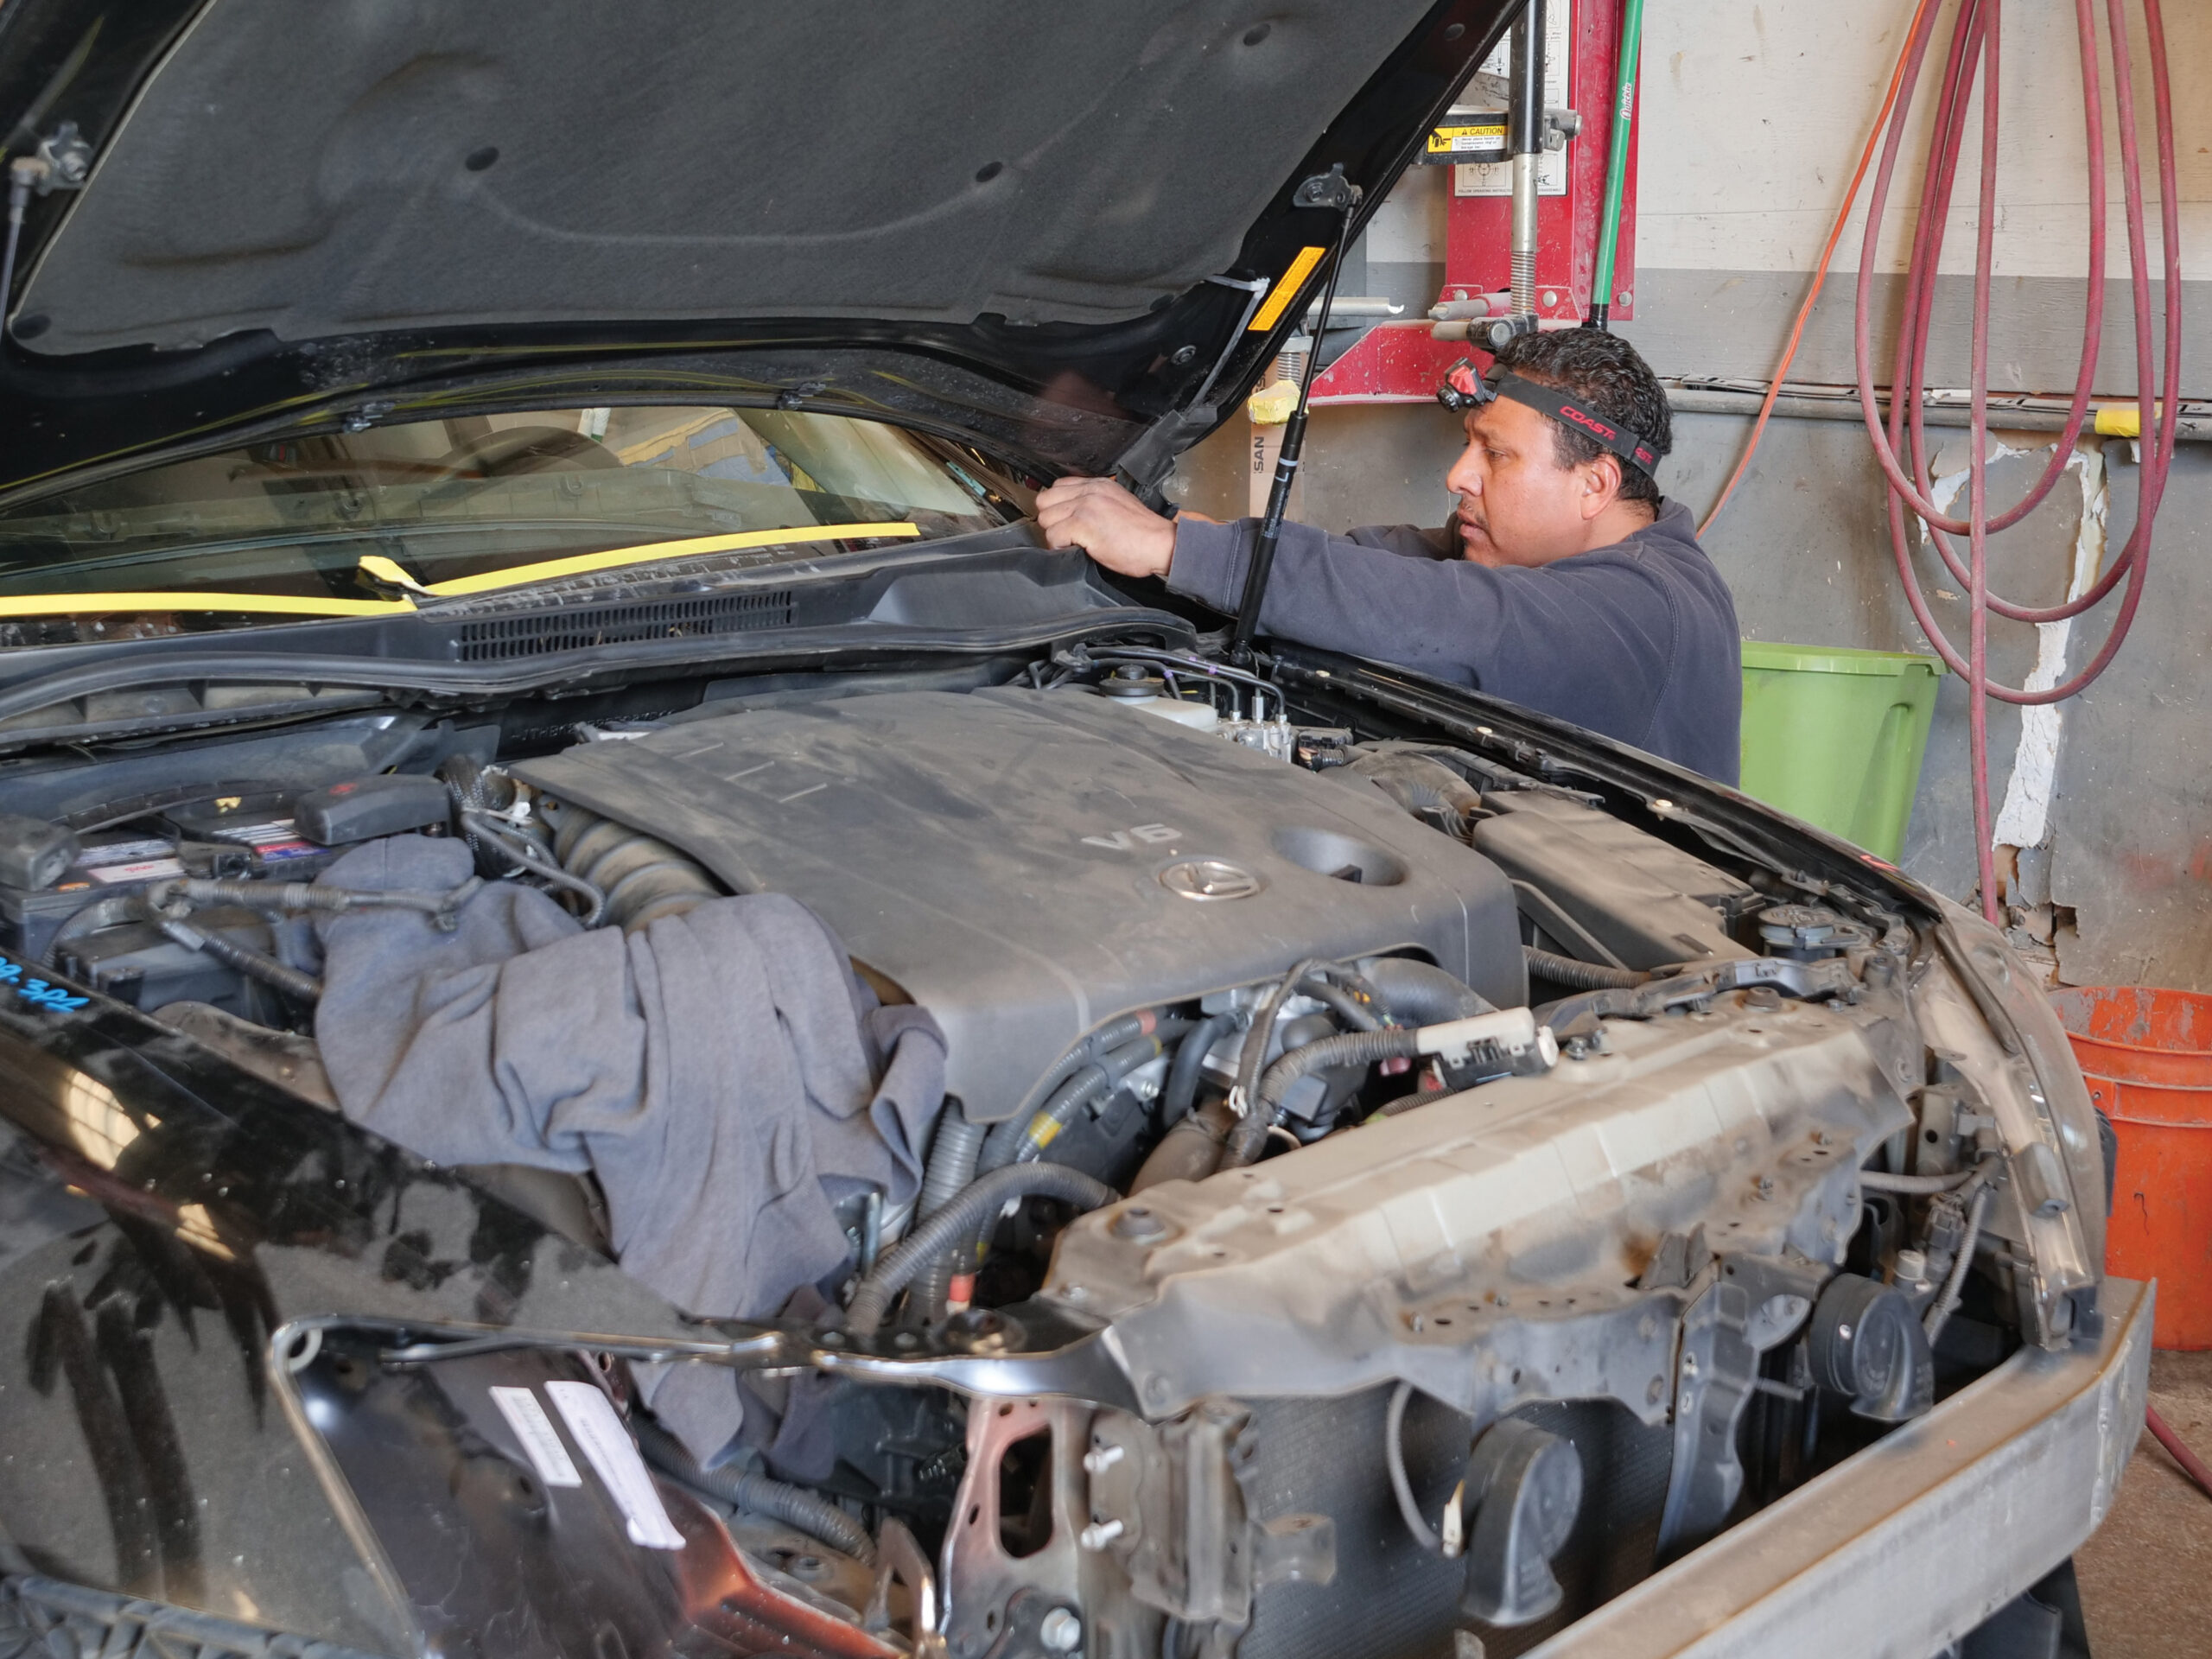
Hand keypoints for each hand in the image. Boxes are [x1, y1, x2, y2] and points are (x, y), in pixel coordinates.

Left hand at [1036, 476, 1176, 578]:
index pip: (1058, 487)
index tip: (1065, 521)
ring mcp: (1085, 506)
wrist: (1160, 544)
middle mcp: (1089, 491)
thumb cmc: (1143, 533)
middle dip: (1051, 521)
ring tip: (1073, 543)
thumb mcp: (1118, 504)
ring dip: (1055, 535)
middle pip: (1045, 501)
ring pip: (1046, 519)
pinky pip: (1053, 536)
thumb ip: (1096, 503)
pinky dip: (1060, 547)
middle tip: (1066, 535)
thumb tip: (1076, 513)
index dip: (1057, 508)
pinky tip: (1077, 549)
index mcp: (1097, 485)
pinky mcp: (1083, 524)